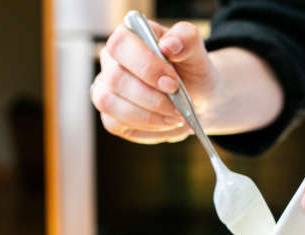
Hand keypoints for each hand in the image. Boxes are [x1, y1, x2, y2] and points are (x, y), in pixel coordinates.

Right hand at [91, 20, 218, 143]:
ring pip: (110, 103)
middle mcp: (111, 62)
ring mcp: (106, 89)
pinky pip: (115, 123)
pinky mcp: (110, 116)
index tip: (172, 83)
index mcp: (129, 37)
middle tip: (179, 107)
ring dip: (148, 115)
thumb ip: (186, 39)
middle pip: (115, 78)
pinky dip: (145, 127)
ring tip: (175, 117)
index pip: (121, 44)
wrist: (198, 98)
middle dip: (152, 98)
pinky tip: (165, 123)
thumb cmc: (191, 71)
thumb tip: (169, 45)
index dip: (145, 66)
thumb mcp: (196, 52)